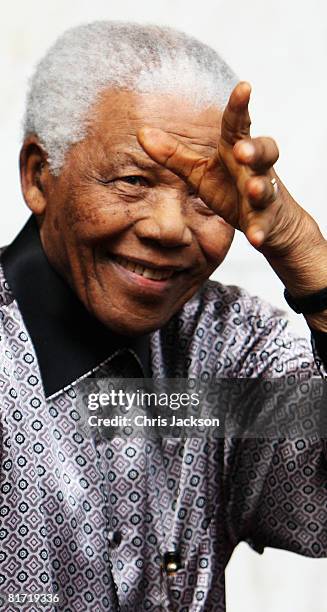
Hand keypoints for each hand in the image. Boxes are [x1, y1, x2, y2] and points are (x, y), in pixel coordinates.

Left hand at [137, 82, 294, 250]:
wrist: (269, 222)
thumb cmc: (231, 189)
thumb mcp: (200, 172)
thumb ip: (174, 155)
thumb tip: (142, 133)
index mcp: (236, 151)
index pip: (238, 126)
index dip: (240, 107)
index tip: (244, 87)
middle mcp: (254, 169)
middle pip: (263, 151)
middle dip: (254, 149)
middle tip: (242, 150)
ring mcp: (263, 195)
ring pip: (266, 187)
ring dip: (260, 188)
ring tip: (252, 189)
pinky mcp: (266, 221)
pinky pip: (264, 225)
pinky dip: (260, 230)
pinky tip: (256, 238)